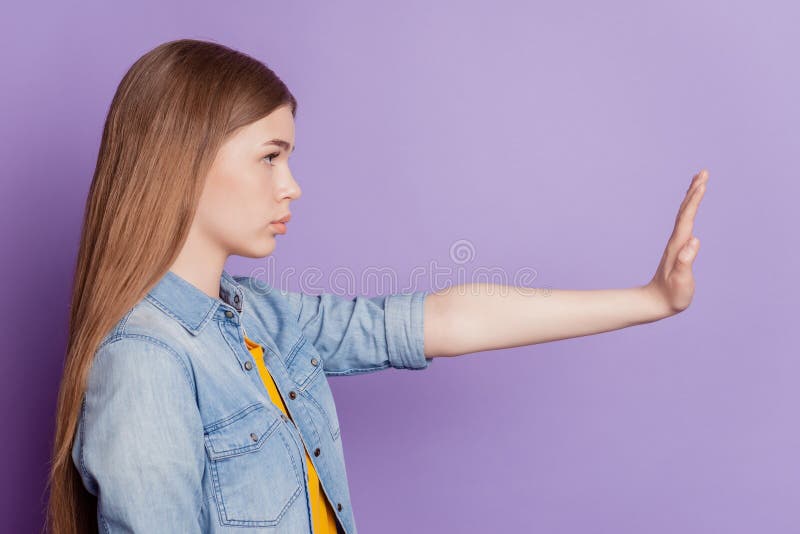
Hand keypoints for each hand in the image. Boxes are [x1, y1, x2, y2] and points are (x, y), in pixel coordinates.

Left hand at [644, 169, 708, 315]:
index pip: (687, 218)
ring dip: (692, 198)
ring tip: (700, 182)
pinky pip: (685, 224)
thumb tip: (694, 240)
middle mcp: (676, 241)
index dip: (694, 200)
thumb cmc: (671, 296)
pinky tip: (692, 208)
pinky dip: (690, 211)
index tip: (702, 183)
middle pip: (685, 211)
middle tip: (704, 172)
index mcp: (678, 246)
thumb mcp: (681, 281)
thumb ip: (686, 262)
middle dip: (694, 191)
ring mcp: (676, 244)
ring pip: (684, 215)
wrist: (655, 303)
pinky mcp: (678, 249)